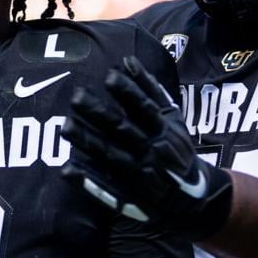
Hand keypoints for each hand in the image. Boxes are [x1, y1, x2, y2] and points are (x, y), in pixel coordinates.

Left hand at [62, 56, 232, 239]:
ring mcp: (139, 176)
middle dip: (99, 114)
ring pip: (110, 157)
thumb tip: (127, 60)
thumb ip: (150, 89)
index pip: (144, 108)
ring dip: (88, 143)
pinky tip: (67, 170)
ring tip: (66, 127)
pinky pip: (105, 189)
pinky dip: (87, 181)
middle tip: (76, 96)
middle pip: (123, 131)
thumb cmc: (176, 146)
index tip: (108, 76)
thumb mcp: (172, 117)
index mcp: (163, 131)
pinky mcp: (128, 196)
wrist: (191, 195)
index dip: (128, 92)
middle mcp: (151, 152)